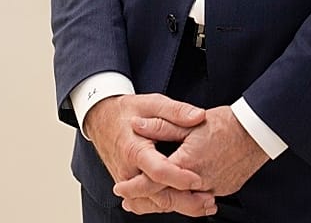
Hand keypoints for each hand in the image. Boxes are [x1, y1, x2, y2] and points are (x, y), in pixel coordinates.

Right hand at [84, 94, 216, 216]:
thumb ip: (176, 111)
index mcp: (134, 149)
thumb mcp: (152, 103)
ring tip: (204, 205)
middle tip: (209, 201)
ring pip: (153, 204)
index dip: (178, 177)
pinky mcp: (129, 187)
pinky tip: (186, 205)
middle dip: (184, 201)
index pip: (157, 170)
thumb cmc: (128, 110)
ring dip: (178, 207)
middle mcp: (128, 171)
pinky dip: (166, 206)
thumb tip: (199, 116)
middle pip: (156, 195)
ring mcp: (127, 181)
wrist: (101, 119)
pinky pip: (146, 203)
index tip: (199, 180)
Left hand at [117, 105, 269, 203]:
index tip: (120, 189)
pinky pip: (201, 197)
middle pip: (168, 198)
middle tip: (130, 201)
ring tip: (152, 197)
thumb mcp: (189, 121)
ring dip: (167, 199)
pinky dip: (188, 196)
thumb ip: (161, 126)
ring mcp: (214, 187)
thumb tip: (136, 125)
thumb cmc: (225, 123)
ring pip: (185, 201)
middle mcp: (200, 180)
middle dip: (147, 200)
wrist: (258, 130)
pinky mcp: (225, 189)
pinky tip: (182, 191)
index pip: (154, 181)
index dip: (134, 187)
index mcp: (187, 162)